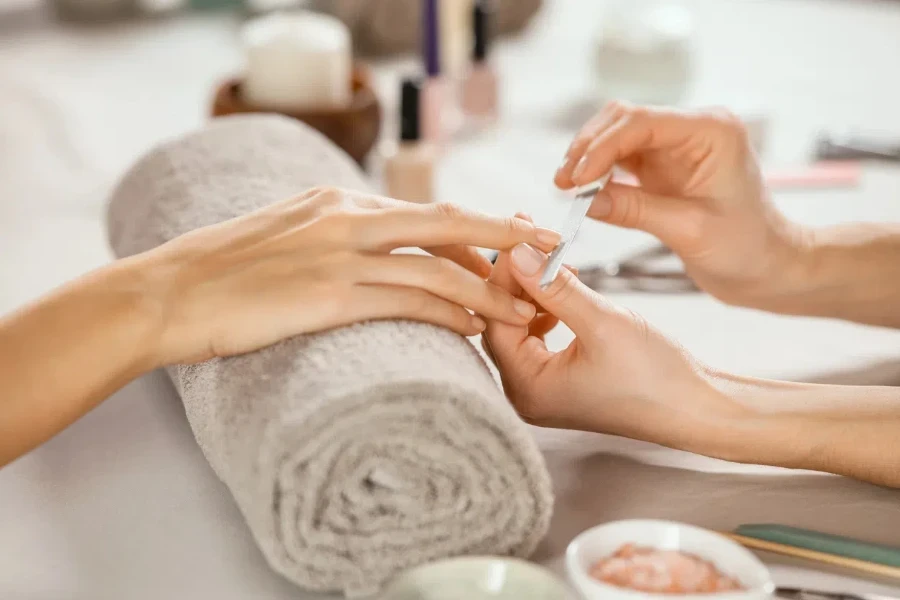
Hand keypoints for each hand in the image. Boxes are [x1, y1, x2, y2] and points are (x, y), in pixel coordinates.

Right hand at [139, 186, 560, 364]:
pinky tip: (476, 328)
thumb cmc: (219, 272)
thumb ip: (330, 236)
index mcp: (336, 199)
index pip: (423, 212)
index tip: (508, 242)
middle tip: (552, 251)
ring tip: (527, 311)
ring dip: (489, 290)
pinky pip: (407, 302)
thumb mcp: (282, 234)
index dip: (474, 229)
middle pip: (448, 224)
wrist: (167, 293)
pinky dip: (449, 314)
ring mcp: (339, 254)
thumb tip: (371, 256)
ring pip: (437, 269)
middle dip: (506, 237)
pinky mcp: (329, 295)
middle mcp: (346, 217)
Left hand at [483, 243, 745, 449]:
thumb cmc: (655, 377)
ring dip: (533, 292)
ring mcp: (544, 388)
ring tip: (551, 260)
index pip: (496, 322)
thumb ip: (555, 287)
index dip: (504, 278)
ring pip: (521, 327)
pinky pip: (539, 335)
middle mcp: (527, 393)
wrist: (698, 409)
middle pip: (503, 324)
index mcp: (528, 389)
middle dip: (517, 282)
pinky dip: (548, 307)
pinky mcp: (563, 378)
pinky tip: (564, 287)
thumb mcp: (602, 322)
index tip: (517, 238)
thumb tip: (518, 253)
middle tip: (530, 240)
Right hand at [554, 101, 808, 308]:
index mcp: (711, 131)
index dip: (601, 148)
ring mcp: (676, 146)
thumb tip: (584, 200)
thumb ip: (635, 210)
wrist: (768, 267)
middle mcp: (693, 129)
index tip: (575, 180)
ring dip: (588, 157)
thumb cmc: (746, 248)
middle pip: (624, 119)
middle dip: (589, 148)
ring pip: (617, 135)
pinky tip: (582, 191)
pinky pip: (621, 159)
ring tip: (566, 188)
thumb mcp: (689, 230)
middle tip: (563, 184)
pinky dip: (599, 172)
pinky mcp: (663, 166)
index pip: (642, 123)